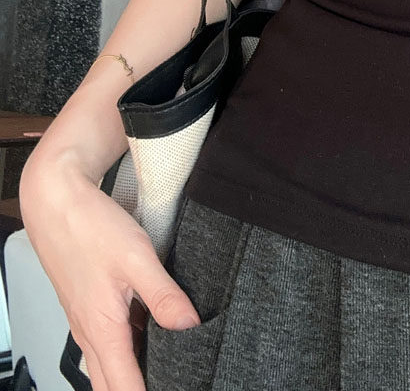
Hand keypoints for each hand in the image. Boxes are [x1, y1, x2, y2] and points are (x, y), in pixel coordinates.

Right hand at [19, 154, 199, 390]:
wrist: (56, 202)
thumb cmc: (89, 226)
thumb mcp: (137, 258)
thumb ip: (163, 295)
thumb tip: (189, 327)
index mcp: (102, 328)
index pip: (124, 387)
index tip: (176, 388)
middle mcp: (89, 332)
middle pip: (112, 384)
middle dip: (138, 389)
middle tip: (172, 379)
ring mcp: (86, 320)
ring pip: (107, 364)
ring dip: (132, 370)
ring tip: (166, 362)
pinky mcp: (87, 306)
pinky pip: (106, 341)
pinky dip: (126, 347)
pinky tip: (150, 331)